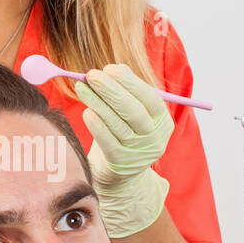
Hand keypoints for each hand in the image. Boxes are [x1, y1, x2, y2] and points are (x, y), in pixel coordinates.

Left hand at [74, 62, 173, 237]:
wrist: (121, 174)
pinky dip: (97, 126)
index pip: (150, 99)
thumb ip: (127, 91)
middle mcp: (154, 138)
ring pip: (118, 125)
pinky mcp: (120, 163)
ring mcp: (138, 153)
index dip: (130, 82)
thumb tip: (113, 69)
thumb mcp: (132, 113)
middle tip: (91, 75)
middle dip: (111, 90)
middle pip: (134, 111)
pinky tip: (86, 112)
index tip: (109, 69)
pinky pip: (107, 142)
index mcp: (162, 121)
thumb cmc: (125, 133)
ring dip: (98, 103)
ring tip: (81, 87)